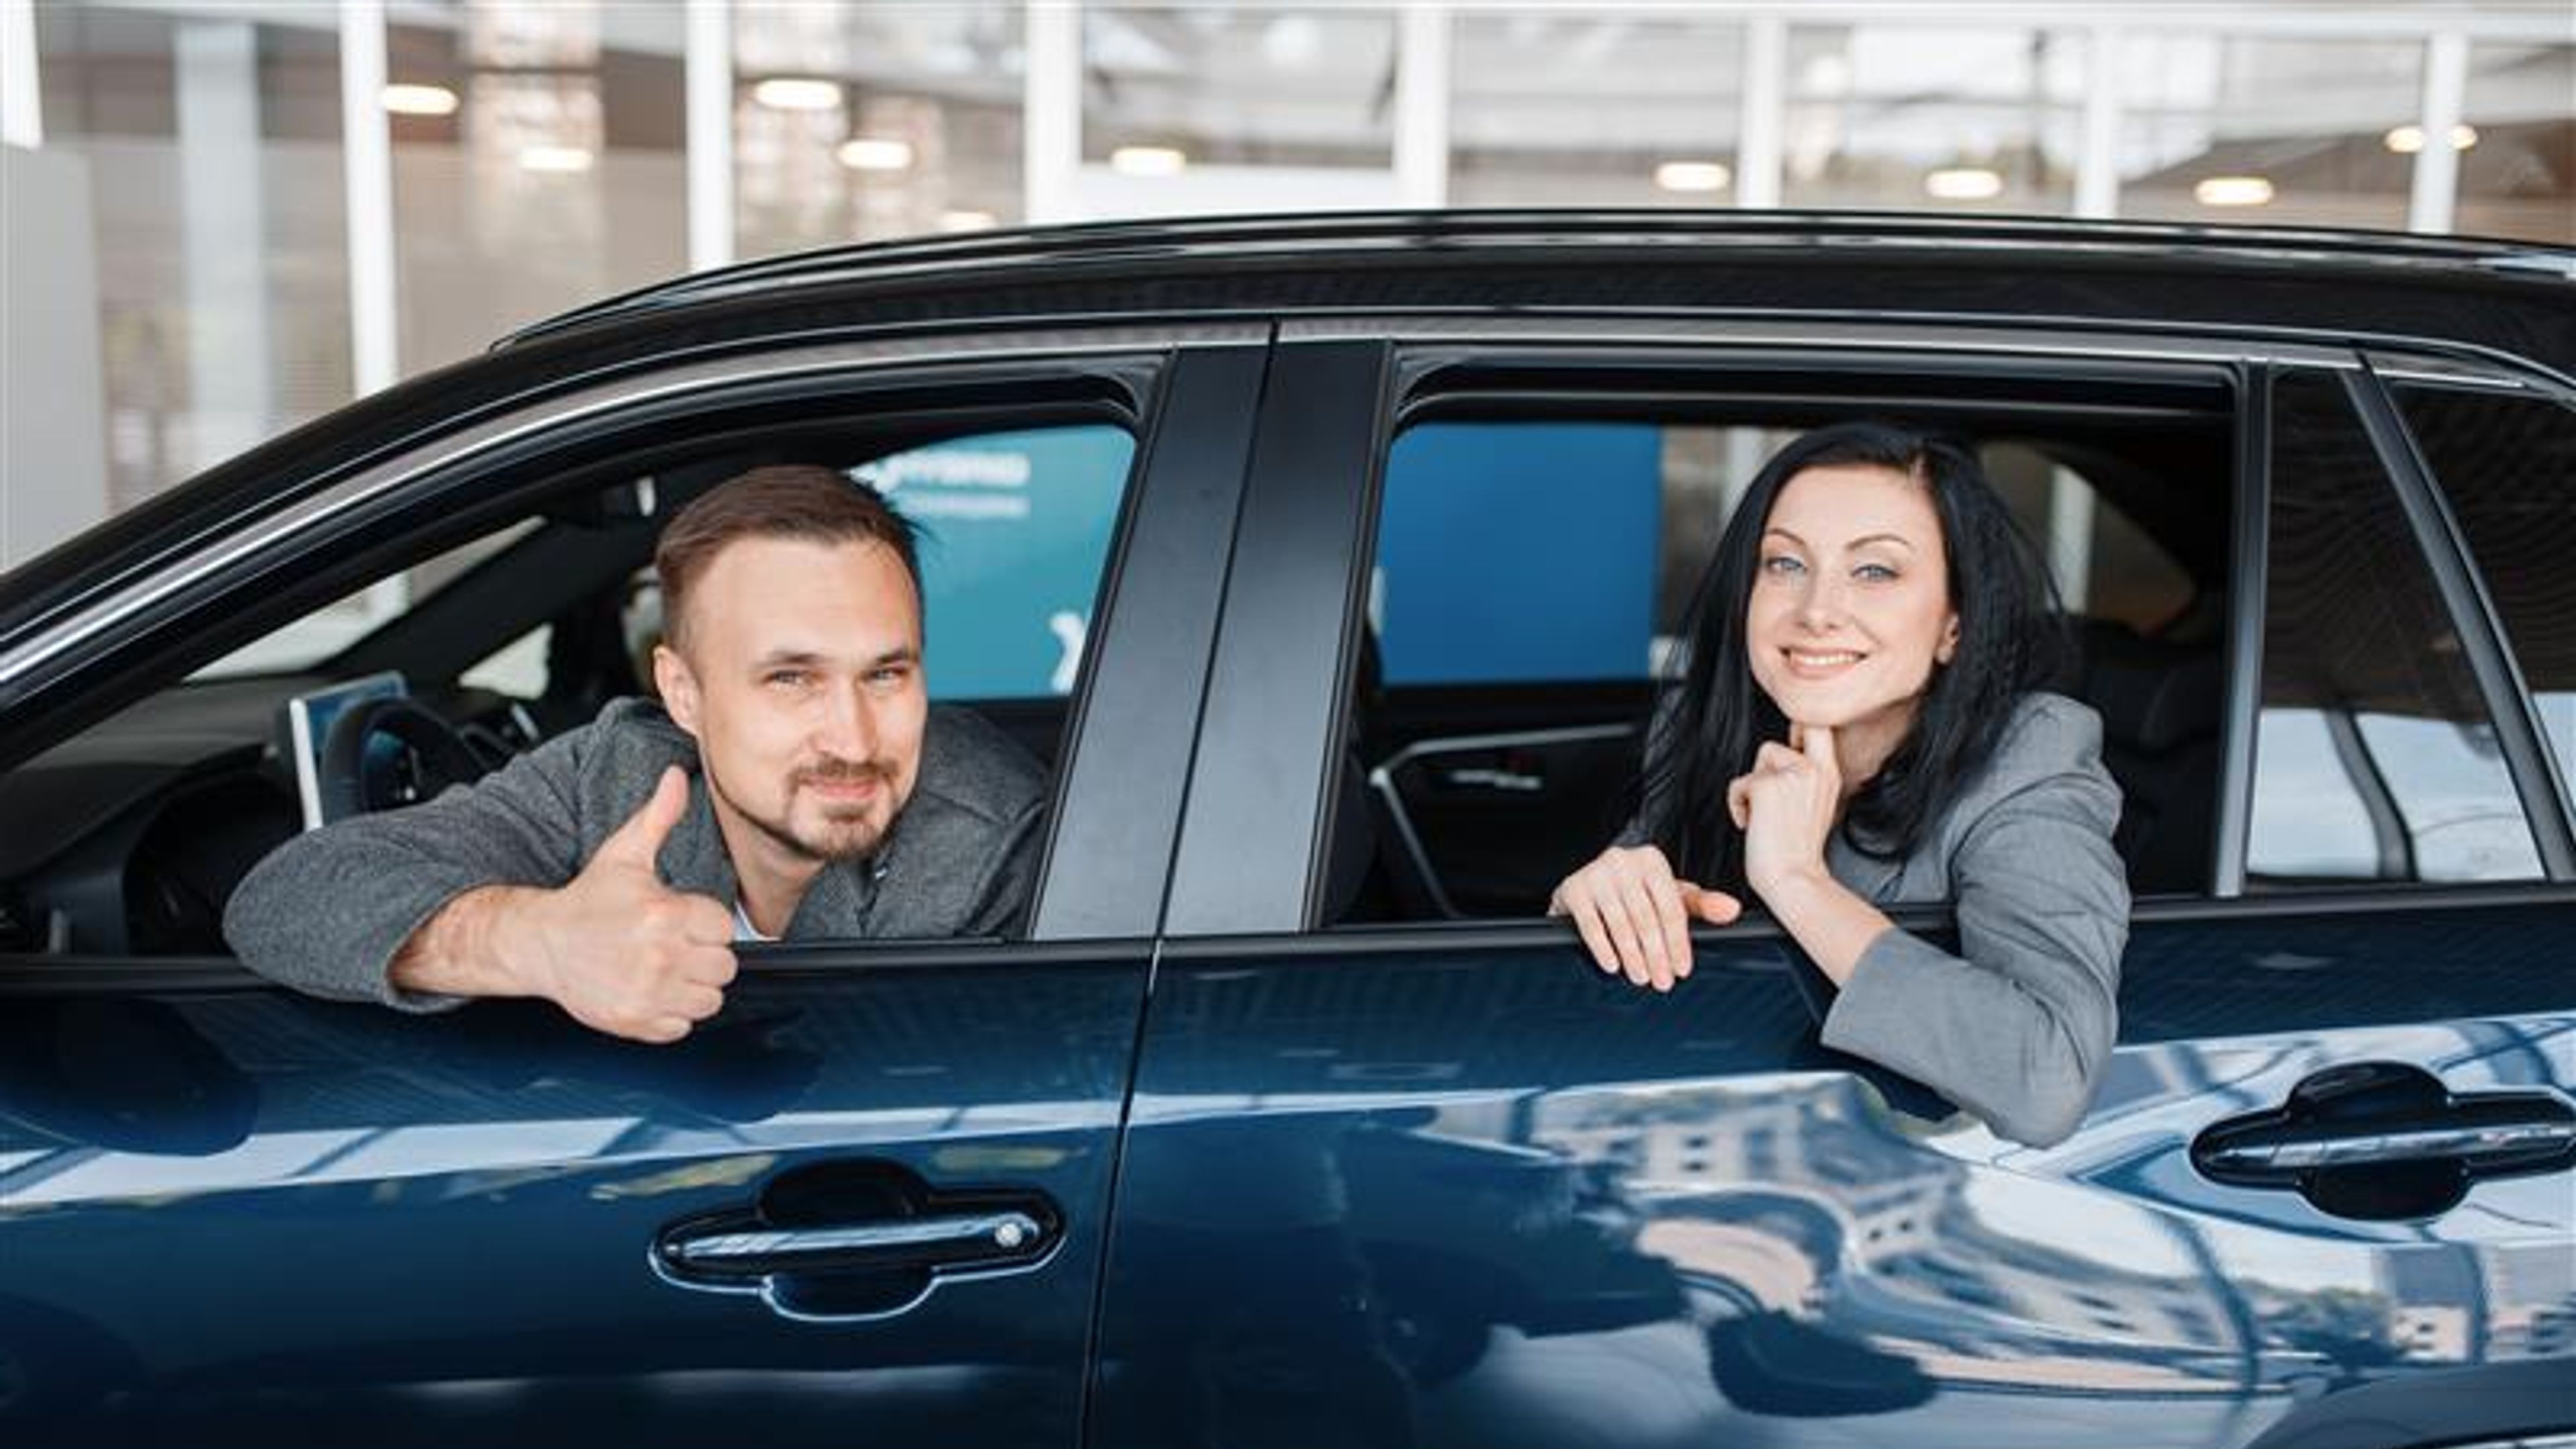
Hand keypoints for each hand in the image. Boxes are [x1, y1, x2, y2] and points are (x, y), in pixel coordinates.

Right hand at [397, 767, 738, 1042]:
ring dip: (693, 986)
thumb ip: (658, 817)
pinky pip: (683, 1026)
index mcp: (663, 914)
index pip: (724, 927)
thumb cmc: (587, 900)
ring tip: (665, 966)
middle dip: (704, 954)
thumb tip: (675, 777)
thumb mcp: (623, 854)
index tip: (683, 918)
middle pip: (723, 966)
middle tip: (674, 943)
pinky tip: (652, 989)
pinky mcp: (637, 1022)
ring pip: (709, 999)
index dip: (706, 922)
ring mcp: (648, 994)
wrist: (541, 943)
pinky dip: (673, 1013)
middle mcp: (659, 957)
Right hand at [1548, 844, 1741, 991]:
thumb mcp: (1669, 896)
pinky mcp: (1573, 889)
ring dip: (1632, 956)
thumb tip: (1732, 910)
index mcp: (1652, 861)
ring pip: (1620, 923)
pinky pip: (1591, 925)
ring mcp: (1596, 874)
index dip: (1678, 942)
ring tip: (1641, 978)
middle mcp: (1623, 861)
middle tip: (1662, 982)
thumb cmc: (1635, 893)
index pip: (1670, 907)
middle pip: (1646, 918)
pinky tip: (1613, 965)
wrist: (1585, 886)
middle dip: (1656, 955)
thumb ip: (1702, 905)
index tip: (1682, 969)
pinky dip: (1603, 948)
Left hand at [1730, 722, 1841, 899]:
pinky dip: (1738, 804)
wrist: (1794, 881)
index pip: (1819, 725)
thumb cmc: (1798, 851)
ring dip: (1754, 785)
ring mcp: (1792, 774)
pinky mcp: (1766, 786)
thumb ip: (1806, 777)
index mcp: (1829, 774)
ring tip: (1764, 815)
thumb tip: (1786, 759)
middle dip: (1774, 756)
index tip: (1790, 751)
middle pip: (1789, 731)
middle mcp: (1814, 769)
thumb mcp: (1817, 804)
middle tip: (1770, 789)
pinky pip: (1740, 784)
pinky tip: (1753, 825)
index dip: (1800, 729)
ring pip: (1761, 758)